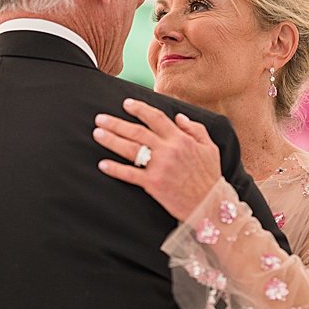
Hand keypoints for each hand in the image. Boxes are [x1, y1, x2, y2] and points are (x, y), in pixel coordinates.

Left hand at [94, 98, 222, 219]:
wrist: (210, 205)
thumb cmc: (210, 177)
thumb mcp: (210, 148)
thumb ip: (195, 129)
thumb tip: (179, 117)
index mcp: (181, 139)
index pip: (156, 118)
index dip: (139, 109)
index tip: (126, 104)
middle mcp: (168, 150)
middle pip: (137, 132)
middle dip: (116, 123)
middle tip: (100, 119)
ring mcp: (159, 167)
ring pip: (130, 149)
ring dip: (111, 140)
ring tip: (97, 133)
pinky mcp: (153, 184)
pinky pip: (130, 174)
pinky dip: (115, 169)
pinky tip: (103, 164)